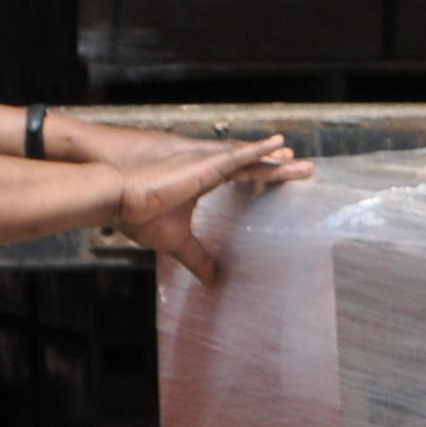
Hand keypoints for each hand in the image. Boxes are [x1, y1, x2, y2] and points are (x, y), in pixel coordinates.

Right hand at [110, 136, 305, 284]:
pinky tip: (279, 144)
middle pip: (254, 167)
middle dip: (280, 168)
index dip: (263, 177)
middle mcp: (209, 170)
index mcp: (204, 182)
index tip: (285, 179)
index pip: (243, 178)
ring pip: (251, 160)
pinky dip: (259, 150)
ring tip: (301, 158)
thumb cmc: (141, 217)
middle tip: (306, 168)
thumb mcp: (178, 243)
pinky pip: (238, 155)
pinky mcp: (204, 165)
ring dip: (277, 159)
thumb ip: (198, 259)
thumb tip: (212, 283)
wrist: (119, 201)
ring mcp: (208, 165)